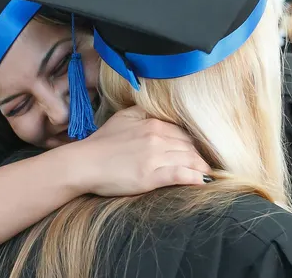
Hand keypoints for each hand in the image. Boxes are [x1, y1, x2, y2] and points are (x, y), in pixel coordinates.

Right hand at [60, 106, 211, 196]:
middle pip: (188, 146)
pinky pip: (180, 175)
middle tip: (206, 165)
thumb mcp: (123, 118)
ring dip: (202, 167)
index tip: (197, 152)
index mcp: (151, 123)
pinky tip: (203, 181)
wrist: (84, 163)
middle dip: (199, 156)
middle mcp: (156, 137)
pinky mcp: (151, 176)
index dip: (192, 144)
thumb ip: (143, 112)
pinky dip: (195, 177)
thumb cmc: (101, 143)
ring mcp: (154, 157)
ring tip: (208, 174)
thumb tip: (158, 110)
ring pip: (188, 160)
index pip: (182, 133)